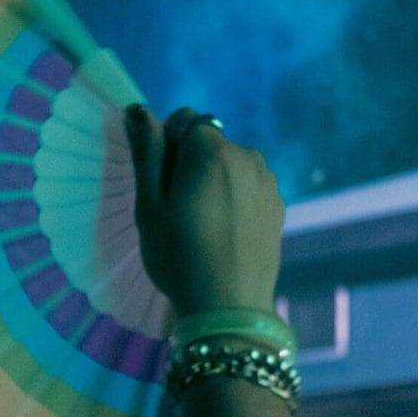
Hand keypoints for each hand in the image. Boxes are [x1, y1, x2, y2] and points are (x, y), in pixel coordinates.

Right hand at [124, 106, 284, 316]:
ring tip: (202, 224)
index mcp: (212, 152)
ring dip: (213, 180)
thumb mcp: (150, 208)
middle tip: (178, 210)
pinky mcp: (277, 204)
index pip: (186, 120)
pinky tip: (224, 233)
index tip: (162, 184)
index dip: (168, 146)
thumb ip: (148, 153)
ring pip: (230, 164)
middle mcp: (247, 156)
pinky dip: (233, 198)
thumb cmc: (178, 258)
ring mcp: (267, 180)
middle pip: (210, 142)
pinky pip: (247, 186)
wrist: (228, 307)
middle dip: (191, 163)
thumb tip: (140, 110)